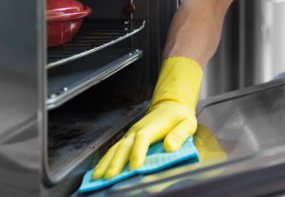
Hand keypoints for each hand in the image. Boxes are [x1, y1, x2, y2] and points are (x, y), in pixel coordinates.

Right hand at [92, 56, 202, 179]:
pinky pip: (113, 150)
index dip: (138, 153)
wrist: (170, 105)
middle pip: (124, 146)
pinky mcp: (127, 139)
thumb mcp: (187, 124)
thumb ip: (179, 134)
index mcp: (153, 127)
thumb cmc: (180, 117)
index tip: (135, 169)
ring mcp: (130, 134)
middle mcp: (137, 130)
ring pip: (115, 149)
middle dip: (116, 163)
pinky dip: (104, 160)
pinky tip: (97, 171)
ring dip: (105, 163)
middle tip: (108, 179)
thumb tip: (169, 147)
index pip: (143, 139)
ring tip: (97, 178)